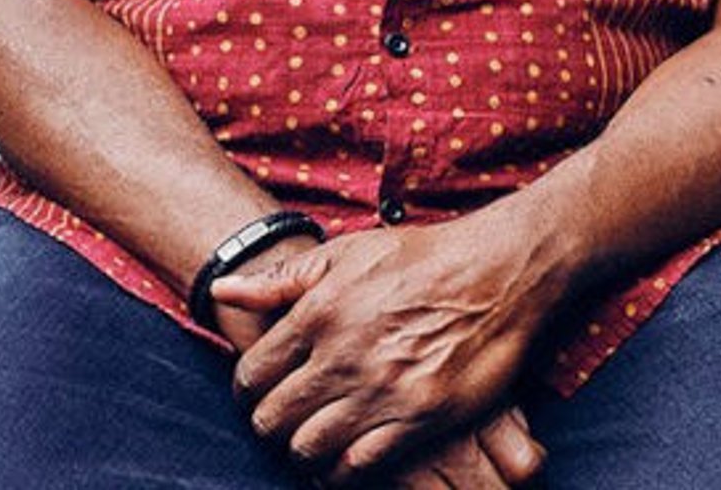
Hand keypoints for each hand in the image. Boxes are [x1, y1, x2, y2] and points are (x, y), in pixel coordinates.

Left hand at [212, 224, 555, 482]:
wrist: (497, 272)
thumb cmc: (419, 258)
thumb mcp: (344, 253)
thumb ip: (281, 279)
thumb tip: (224, 290)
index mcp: (317, 314)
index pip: (252, 374)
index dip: (246, 391)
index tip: (257, 394)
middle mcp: (342, 356)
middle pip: (273, 418)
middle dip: (267, 425)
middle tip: (279, 423)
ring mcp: (380, 391)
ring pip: (309, 447)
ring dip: (301, 450)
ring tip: (308, 442)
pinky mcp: (418, 418)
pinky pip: (360, 464)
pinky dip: (342, 470)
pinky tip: (342, 461)